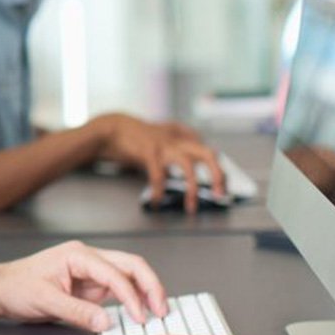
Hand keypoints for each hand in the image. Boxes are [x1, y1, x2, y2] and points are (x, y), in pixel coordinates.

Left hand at [0, 240, 166, 331]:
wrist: (0, 289)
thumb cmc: (16, 287)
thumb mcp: (44, 301)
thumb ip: (76, 311)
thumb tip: (106, 322)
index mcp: (77, 255)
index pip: (115, 273)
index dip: (131, 296)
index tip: (140, 318)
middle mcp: (87, 259)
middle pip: (131, 265)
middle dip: (151, 286)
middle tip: (162, 310)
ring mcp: (90, 272)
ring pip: (128, 275)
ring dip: (145, 292)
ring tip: (157, 314)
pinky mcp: (89, 285)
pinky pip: (118, 289)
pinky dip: (132, 299)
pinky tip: (139, 314)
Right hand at [92, 113, 222, 211]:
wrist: (112, 128)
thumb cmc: (136, 135)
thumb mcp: (162, 133)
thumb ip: (177, 139)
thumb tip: (193, 150)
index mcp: (181, 137)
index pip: (208, 151)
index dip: (219, 169)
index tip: (223, 186)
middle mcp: (176, 140)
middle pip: (207, 154)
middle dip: (217, 175)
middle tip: (220, 194)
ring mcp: (163, 145)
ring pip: (187, 165)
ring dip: (192, 187)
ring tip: (191, 206)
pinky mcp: (148, 151)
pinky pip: (158, 174)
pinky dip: (159, 190)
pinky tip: (157, 201)